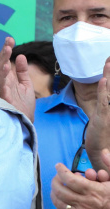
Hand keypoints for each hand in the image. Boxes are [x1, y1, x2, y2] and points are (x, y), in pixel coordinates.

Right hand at [0, 36, 34, 121]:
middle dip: (4, 52)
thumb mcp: (26, 84)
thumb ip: (23, 71)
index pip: (4, 62)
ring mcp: (2, 90)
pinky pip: (2, 85)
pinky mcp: (4, 97)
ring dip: (3, 61)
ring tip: (8, 50)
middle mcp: (3, 83)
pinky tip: (7, 67)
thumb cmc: (24, 104)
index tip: (10, 39)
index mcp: (8, 79)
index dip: (6, 51)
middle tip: (9, 41)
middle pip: (0, 65)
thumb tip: (21, 56)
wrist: (26, 120)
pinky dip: (3, 76)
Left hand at [51, 163, 109, 208]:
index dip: (61, 171)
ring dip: (54, 193)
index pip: (70, 179)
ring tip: (56, 187)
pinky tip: (60, 200)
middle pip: (60, 190)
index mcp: (93, 191)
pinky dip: (58, 205)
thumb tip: (103, 152)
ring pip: (58, 202)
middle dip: (55, 181)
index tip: (58, 166)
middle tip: (56, 177)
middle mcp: (84, 202)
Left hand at [84, 57, 109, 171]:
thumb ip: (104, 103)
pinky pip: (104, 101)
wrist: (100, 150)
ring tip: (108, 61)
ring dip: (109, 75)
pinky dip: (103, 90)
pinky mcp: (104, 116)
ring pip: (109, 89)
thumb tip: (103, 89)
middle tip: (109, 57)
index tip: (109, 60)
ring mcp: (109, 110)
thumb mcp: (102, 116)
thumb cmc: (101, 134)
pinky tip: (104, 80)